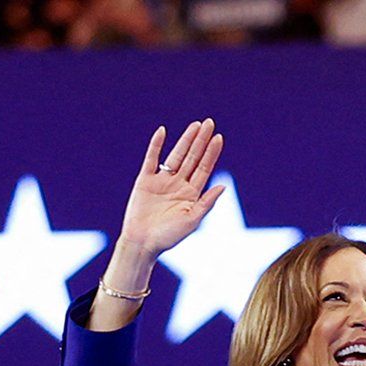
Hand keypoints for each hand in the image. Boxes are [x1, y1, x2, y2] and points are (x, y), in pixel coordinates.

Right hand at [118, 119, 225, 256]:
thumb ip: (206, 203)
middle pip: (192, 157)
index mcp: (192, 194)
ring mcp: (162, 181)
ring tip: (196, 125)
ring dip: (185, 140)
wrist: (143, 243)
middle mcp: (179, 184)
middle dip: (201, 141)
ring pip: (176, 155)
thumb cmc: (169, 237)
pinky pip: (151, 159)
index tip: (219, 138)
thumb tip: (222, 186)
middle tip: (210, 123)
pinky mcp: (145, 180)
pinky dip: (156, 145)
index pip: (204, 168)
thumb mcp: (192, 220)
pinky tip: (163, 132)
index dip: (211, 153)